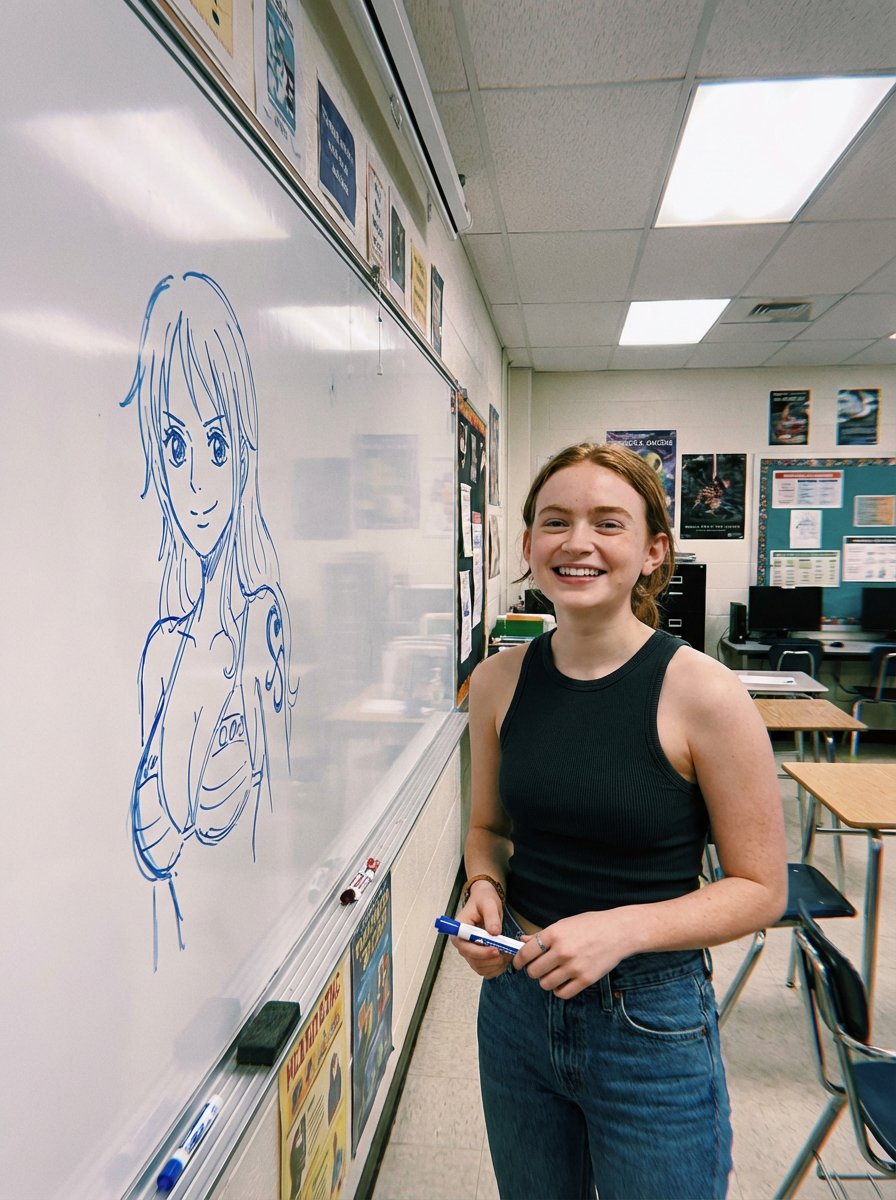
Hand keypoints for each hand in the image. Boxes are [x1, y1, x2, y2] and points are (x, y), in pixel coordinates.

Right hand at [451, 881, 509, 978]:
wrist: (484, 902)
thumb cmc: (484, 900)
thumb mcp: (488, 903)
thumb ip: (491, 916)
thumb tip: (494, 932)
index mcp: (459, 930)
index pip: (466, 947)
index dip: (481, 952)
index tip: (496, 950)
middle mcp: (461, 944)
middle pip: (474, 960)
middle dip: (492, 959)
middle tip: (507, 952)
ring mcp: (469, 952)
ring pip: (480, 968)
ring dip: (495, 964)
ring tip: (508, 953)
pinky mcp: (477, 957)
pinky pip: (485, 970)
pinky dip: (496, 968)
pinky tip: (505, 959)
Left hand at [513, 910, 629, 998]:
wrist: (619, 932)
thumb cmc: (591, 925)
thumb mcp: (564, 924)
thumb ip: (542, 935)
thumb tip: (522, 941)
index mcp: (555, 934)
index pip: (526, 953)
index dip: (518, 960)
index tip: (518, 963)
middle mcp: (562, 951)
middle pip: (533, 971)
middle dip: (533, 970)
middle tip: (539, 967)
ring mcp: (574, 967)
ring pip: (545, 984)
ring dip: (545, 980)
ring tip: (552, 973)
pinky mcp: (585, 980)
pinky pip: (562, 993)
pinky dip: (558, 989)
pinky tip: (562, 981)